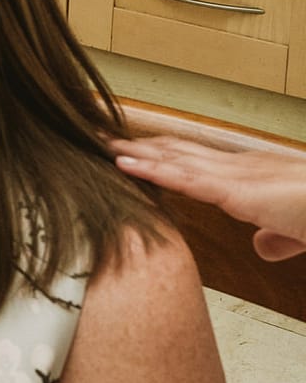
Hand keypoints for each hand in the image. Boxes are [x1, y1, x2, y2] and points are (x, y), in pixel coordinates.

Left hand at [113, 135, 305, 261]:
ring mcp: (236, 175)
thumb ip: (278, 237)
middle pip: (176, 152)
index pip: (195, 160)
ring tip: (97, 144)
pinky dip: (151, 171)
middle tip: (98, 137)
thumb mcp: (298, 230)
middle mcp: (237, 167)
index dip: (162, 153)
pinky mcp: (238, 190)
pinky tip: (123, 165)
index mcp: (250, 176)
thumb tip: (263, 246)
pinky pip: (185, 178)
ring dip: (133, 152)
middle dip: (138, 146)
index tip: (131, 149)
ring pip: (172, 159)